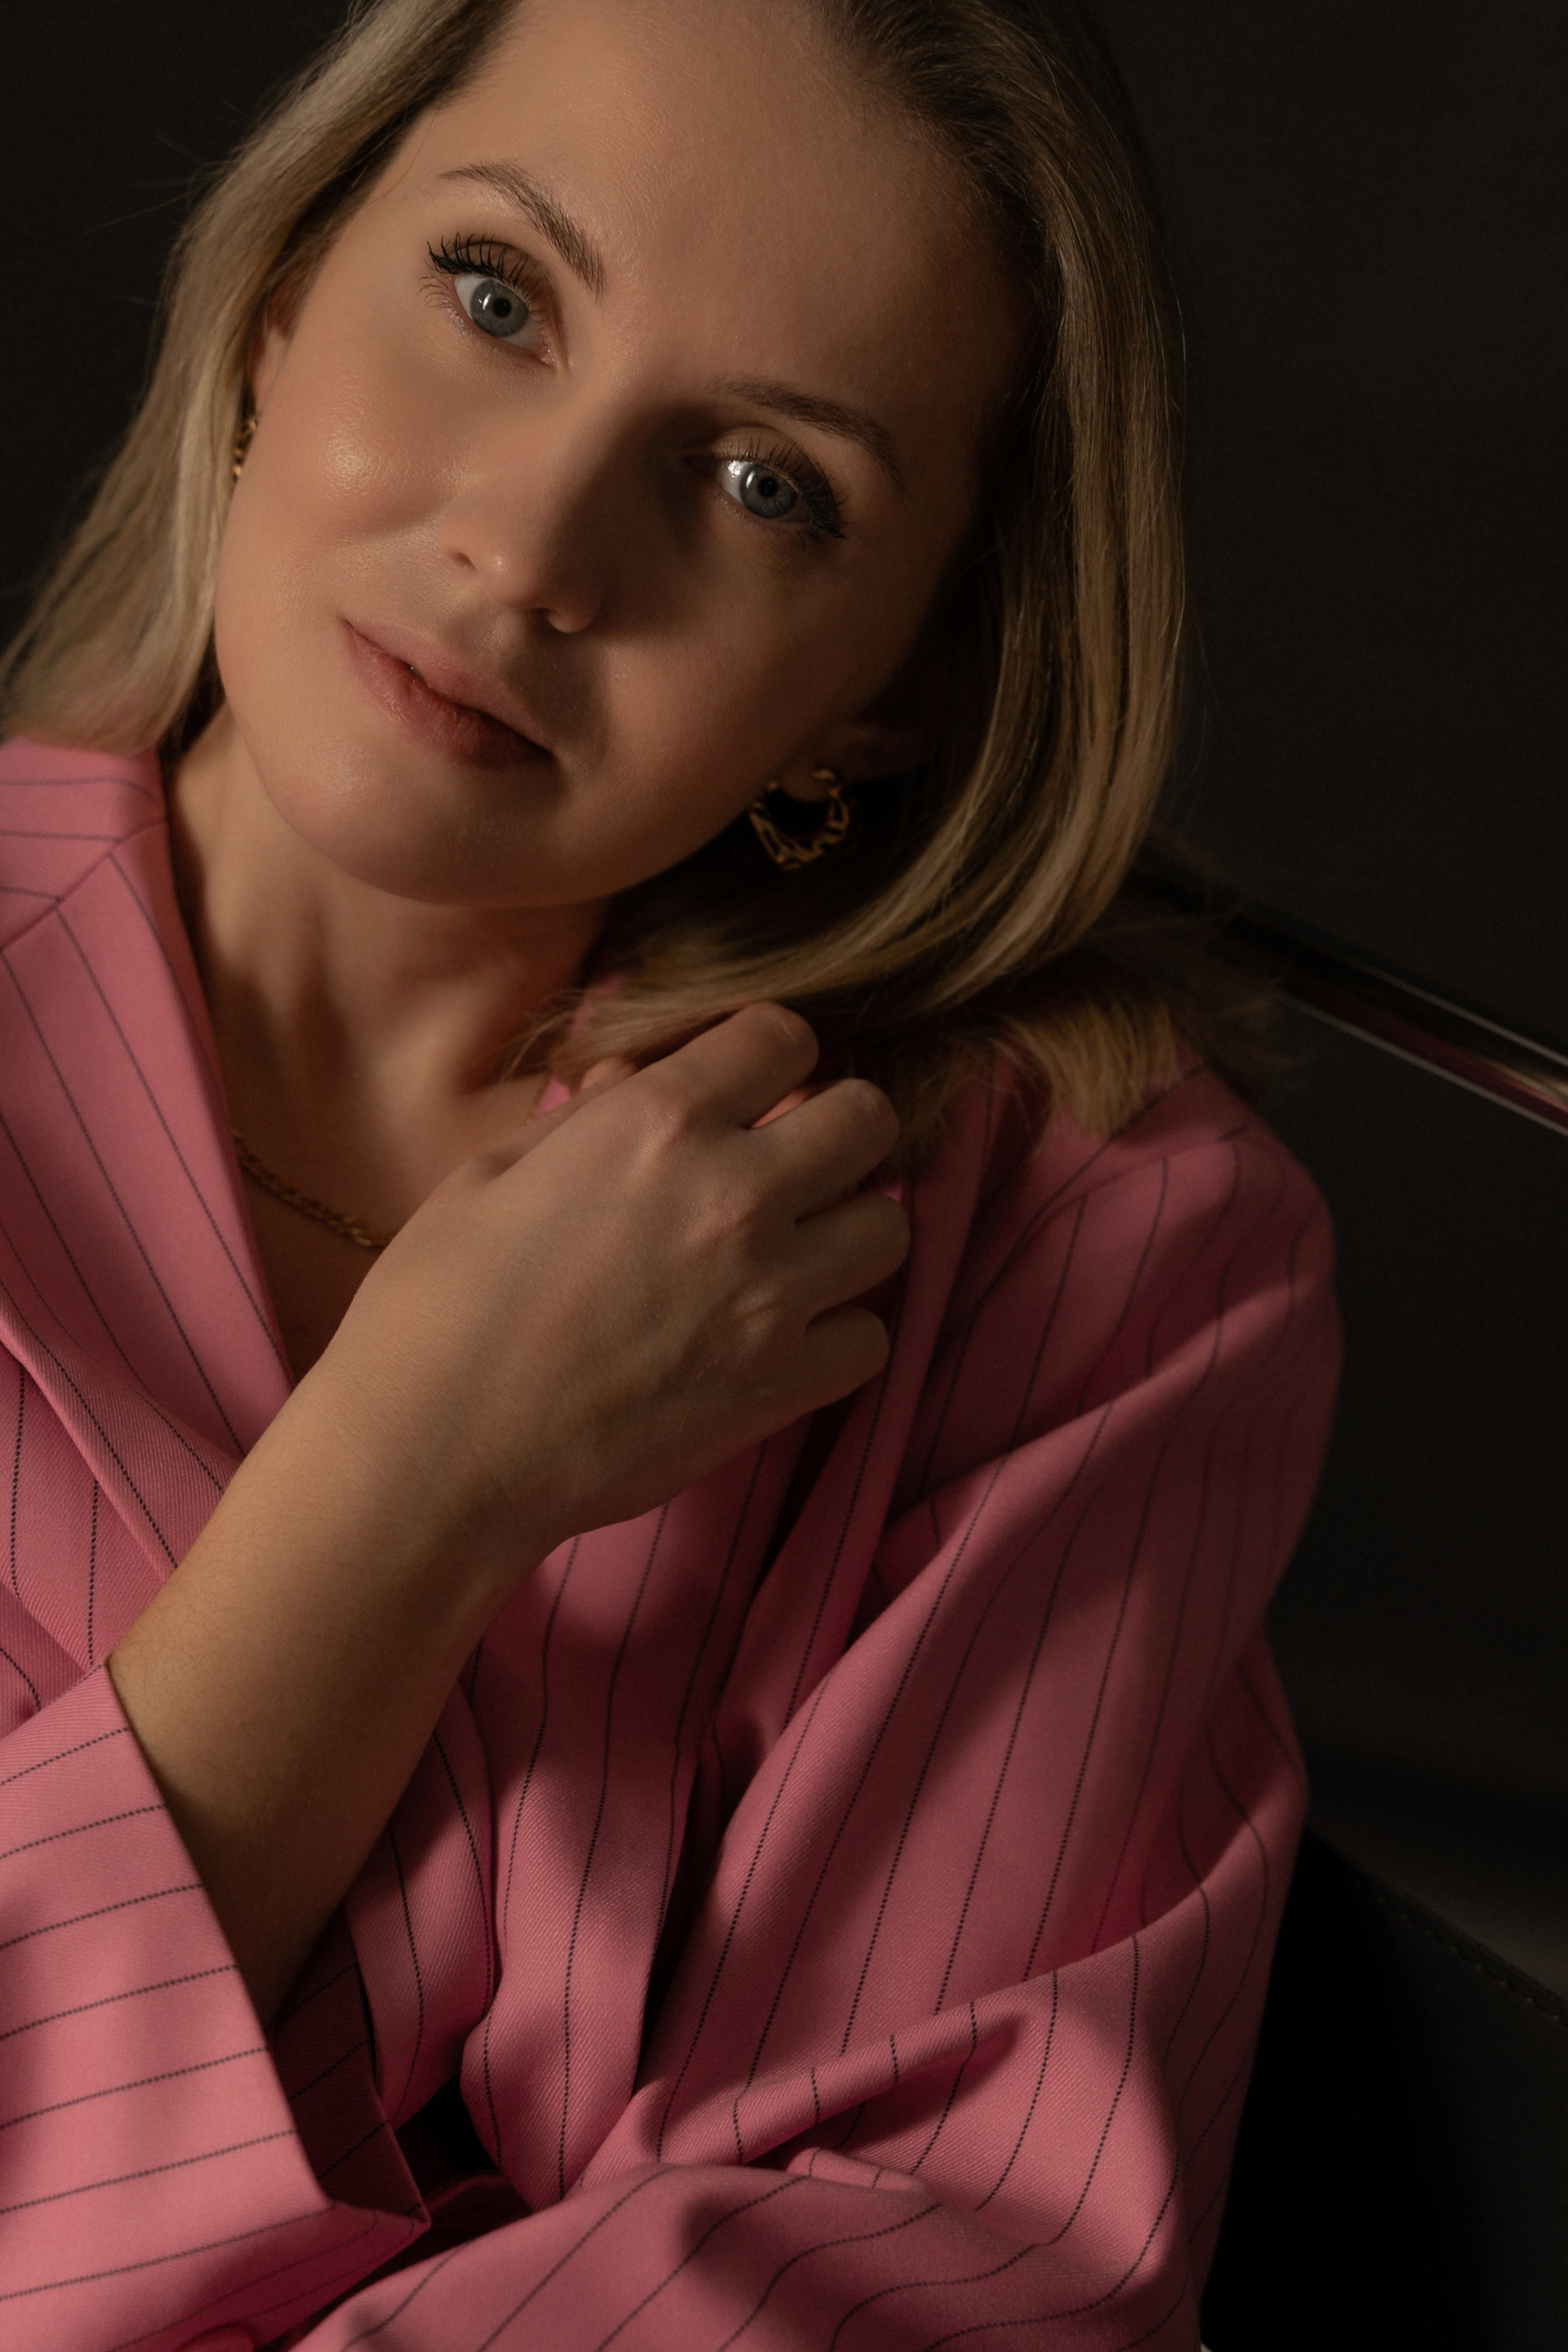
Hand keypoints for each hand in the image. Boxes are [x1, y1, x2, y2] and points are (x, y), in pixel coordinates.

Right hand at [314, 1003, 908, 1582]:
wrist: (434, 1453)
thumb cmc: (435, 1306)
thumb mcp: (491, 1175)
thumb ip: (583, 1119)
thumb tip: (632, 1079)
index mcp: (658, 1121)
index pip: (783, 1036)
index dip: (769, 1055)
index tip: (751, 1086)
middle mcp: (736, 1193)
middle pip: (867, 1119)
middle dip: (836, 1129)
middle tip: (794, 1163)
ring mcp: (770, 1293)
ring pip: (890, 1228)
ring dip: (849, 1232)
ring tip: (796, 1255)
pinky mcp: (781, 1387)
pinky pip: (871, 1339)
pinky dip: (840, 1336)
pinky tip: (785, 1339)